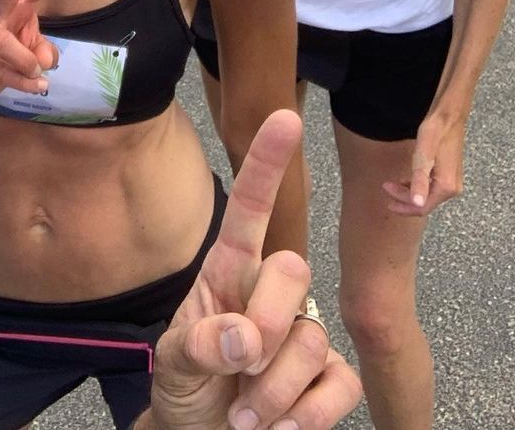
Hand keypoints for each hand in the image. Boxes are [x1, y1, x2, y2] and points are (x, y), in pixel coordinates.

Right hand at [0, 0, 61, 102]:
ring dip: (24, 60)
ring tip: (38, 72)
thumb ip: (45, 51)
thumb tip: (44, 60)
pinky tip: (38, 87)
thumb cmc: (11, 54)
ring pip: (2, 42)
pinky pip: (2, 72)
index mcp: (17, 7)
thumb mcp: (35, 51)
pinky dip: (24, 82)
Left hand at [145, 111, 360, 429]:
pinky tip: (284, 427)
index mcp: (229, 271)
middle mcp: (272, 292)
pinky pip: (341, 385)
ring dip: (273, 392)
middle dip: (265, 324)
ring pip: (312, 340)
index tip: (284, 117)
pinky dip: (309, 415)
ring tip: (244, 414)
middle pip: (293, 270)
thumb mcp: (173, 362)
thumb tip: (244, 338)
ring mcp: (307, 332)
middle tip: (237, 371)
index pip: (250, 208)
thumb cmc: (188, 387)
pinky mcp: (333, 377)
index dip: (266, 164)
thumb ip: (198, 344)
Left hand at [381, 111, 465, 216]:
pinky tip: (407, 180)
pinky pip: (431, 187)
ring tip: (393, 185)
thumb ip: (419, 181)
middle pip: (425, 204)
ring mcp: (452, 181)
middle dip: (404, 199)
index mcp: (446, 187)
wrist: (449, 116)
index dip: (402, 205)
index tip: (386, 196)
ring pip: (427, 196)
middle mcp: (452, 188)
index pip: (421, 207)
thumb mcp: (423, 156)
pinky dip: (417, 187)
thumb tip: (417, 204)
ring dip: (409, 193)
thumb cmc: (436, 132)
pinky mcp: (449, 174)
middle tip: (386, 188)